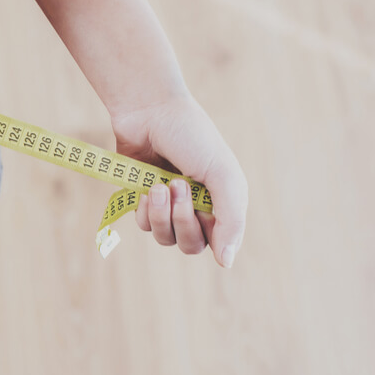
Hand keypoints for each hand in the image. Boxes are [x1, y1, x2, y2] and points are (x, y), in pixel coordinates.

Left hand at [109, 93, 247, 266]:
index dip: (210, 233)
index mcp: (222, 202)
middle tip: (177, 186)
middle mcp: (196, 207)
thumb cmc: (191, 138)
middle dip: (181, 221)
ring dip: (161, 215)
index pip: (219, 242)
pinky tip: (146, 188)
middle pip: (190, 245)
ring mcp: (168, 205)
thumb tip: (226, 263)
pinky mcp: (143, 198)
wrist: (149, 111)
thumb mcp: (222, 175)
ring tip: (159, 185)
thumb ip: (232, 219)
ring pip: (165, 237)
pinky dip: (144, 211)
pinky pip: (144, 224)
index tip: (202, 208)